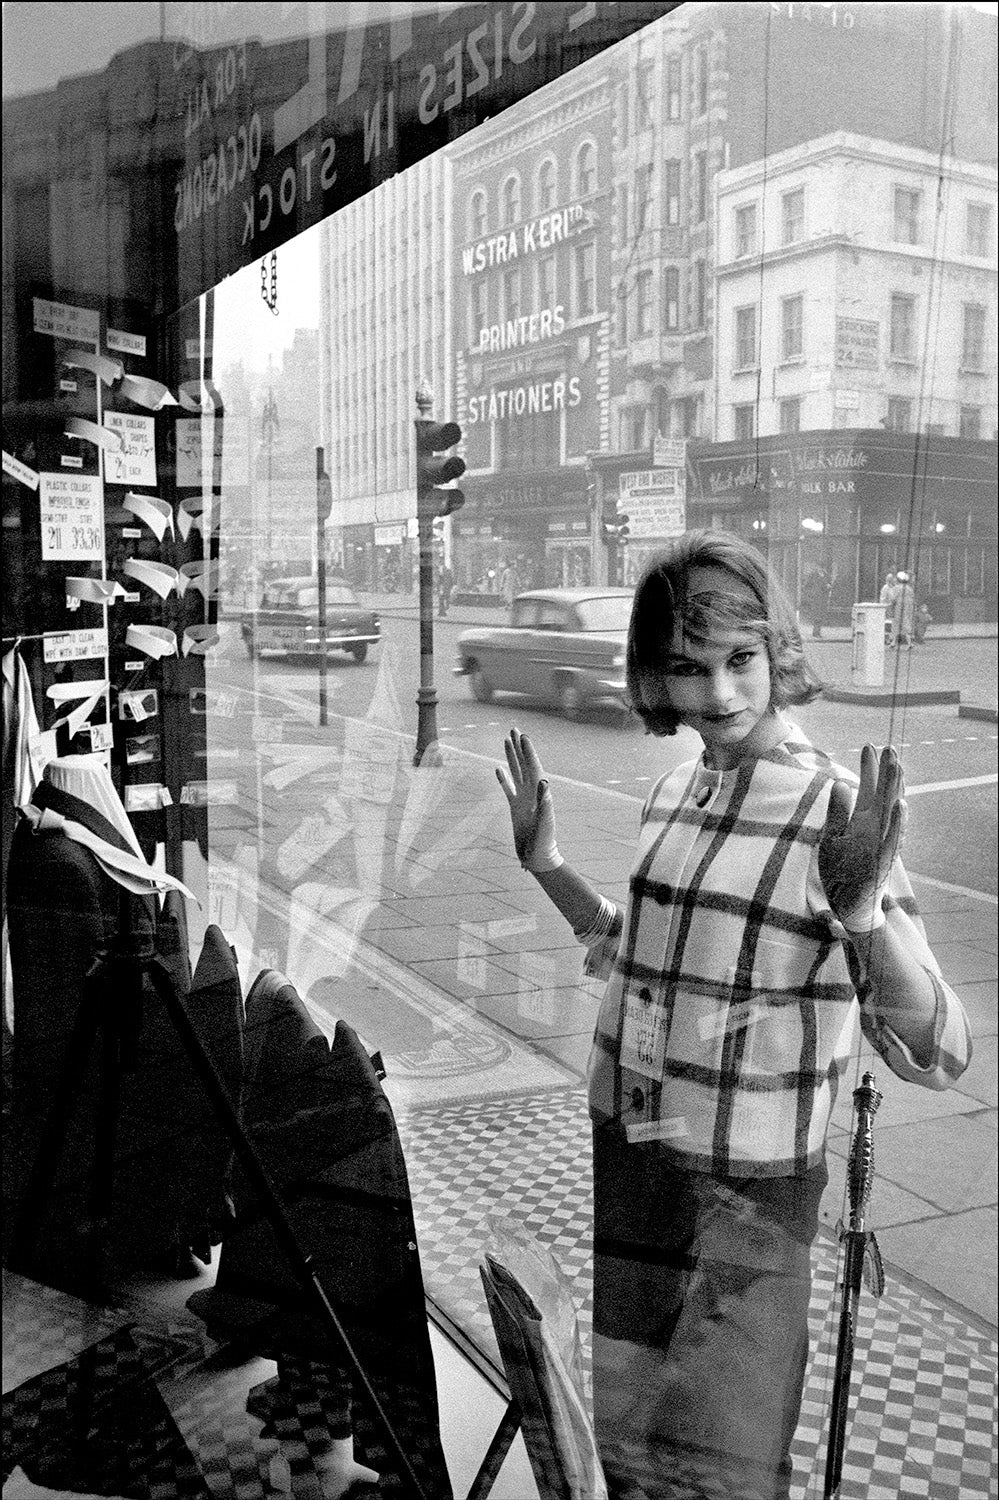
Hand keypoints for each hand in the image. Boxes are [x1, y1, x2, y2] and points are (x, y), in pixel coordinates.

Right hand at [495, 728, 562, 871]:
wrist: (538, 858)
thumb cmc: (543, 842)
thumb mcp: (545, 824)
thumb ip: (545, 804)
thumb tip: (543, 782)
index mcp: (539, 794)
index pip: (533, 767)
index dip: (528, 752)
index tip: (522, 736)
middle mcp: (531, 793)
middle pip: (524, 764)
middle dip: (519, 747)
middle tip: (514, 729)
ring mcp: (522, 799)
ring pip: (515, 772)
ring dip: (511, 757)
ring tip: (506, 741)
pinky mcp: (514, 808)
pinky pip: (507, 789)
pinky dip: (503, 778)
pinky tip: (499, 768)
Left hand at [819, 744, 906, 930]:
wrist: (849, 903)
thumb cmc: (841, 870)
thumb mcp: (832, 837)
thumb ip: (837, 812)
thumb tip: (841, 783)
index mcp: (862, 821)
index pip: (868, 788)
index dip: (869, 768)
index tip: (869, 745)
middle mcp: (874, 828)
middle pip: (883, 794)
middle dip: (886, 771)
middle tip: (889, 747)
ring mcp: (881, 842)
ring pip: (892, 812)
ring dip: (896, 790)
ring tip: (898, 766)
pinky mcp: (883, 859)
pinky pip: (893, 838)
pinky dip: (897, 822)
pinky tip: (901, 804)